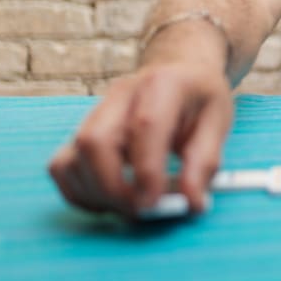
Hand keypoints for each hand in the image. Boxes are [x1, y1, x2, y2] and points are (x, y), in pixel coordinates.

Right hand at [48, 61, 233, 216]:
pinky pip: (62, 166)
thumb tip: (192, 203)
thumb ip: (205, 163)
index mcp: (163, 84)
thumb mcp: (218, 122)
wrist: (180, 70)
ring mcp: (96, 111)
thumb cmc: (199, 97)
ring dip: (96, 193)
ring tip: (129, 205)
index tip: (156, 203)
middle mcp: (122, 94)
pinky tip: (108, 200)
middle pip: (95, 142)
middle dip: (113, 188)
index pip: (144, 126)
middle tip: (141, 210)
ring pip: (73, 156)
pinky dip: (79, 191)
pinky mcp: (82, 130)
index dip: (147, 171)